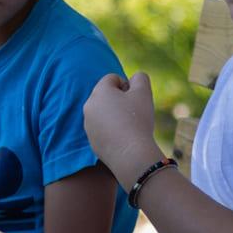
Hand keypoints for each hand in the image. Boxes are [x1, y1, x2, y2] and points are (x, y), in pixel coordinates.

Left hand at [83, 72, 161, 187]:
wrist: (131, 154)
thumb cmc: (137, 120)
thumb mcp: (144, 92)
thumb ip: (140, 78)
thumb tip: (135, 78)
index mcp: (99, 92)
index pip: (112, 79)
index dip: (127, 86)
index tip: (135, 99)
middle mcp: (89, 106)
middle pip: (106, 96)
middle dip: (120, 101)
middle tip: (134, 113)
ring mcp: (88, 125)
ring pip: (104, 114)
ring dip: (116, 116)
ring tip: (130, 126)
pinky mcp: (91, 141)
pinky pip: (103, 130)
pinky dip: (112, 131)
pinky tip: (124, 138)